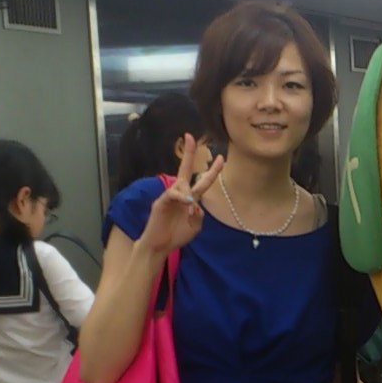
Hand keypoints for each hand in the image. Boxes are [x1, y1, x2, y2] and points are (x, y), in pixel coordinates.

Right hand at [138, 135, 223, 254]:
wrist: (160, 245)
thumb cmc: (177, 235)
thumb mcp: (195, 227)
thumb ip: (199, 215)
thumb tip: (195, 205)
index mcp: (191, 199)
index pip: (202, 181)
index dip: (212, 170)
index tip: (221, 158)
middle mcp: (180, 194)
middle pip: (184, 169)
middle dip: (188, 153)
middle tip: (190, 137)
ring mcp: (169, 196)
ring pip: (182, 185)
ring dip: (189, 195)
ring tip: (189, 212)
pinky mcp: (160, 202)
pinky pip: (172, 194)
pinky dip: (181, 198)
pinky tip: (185, 204)